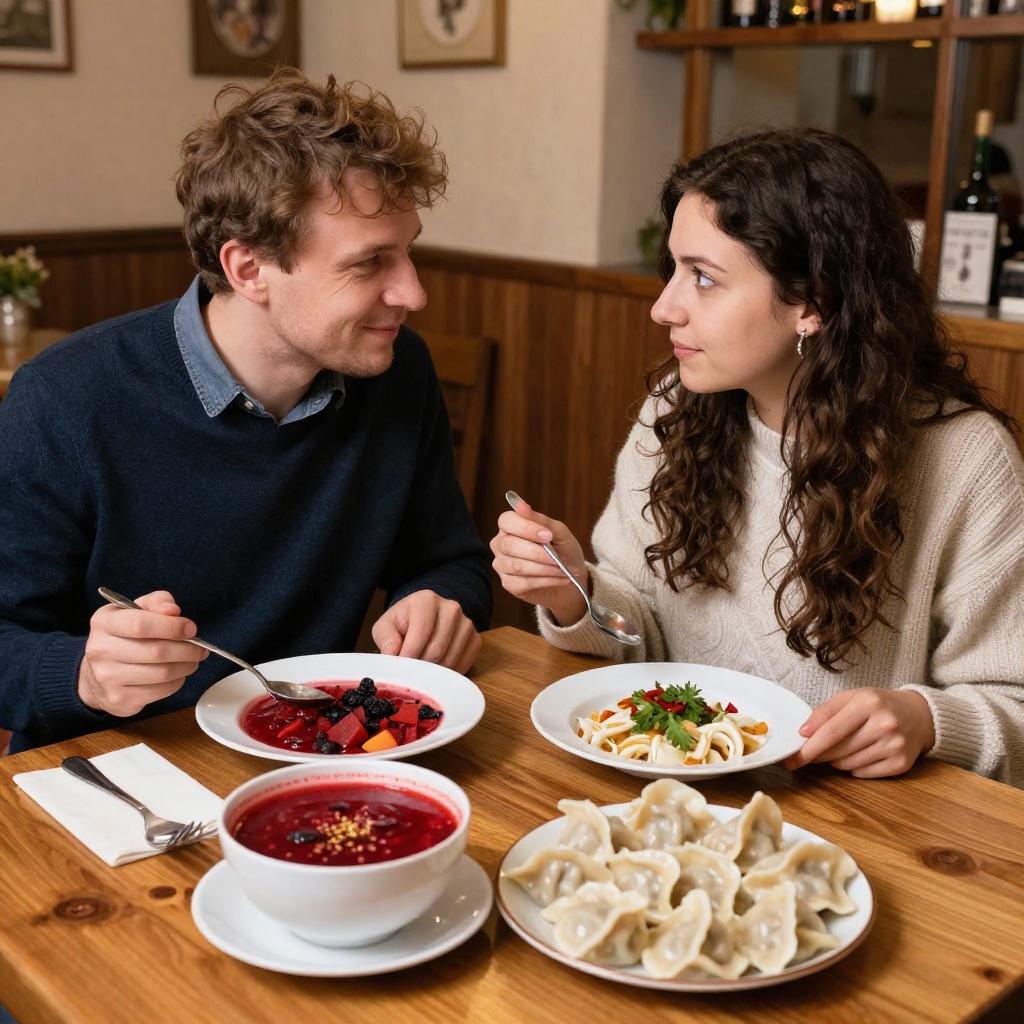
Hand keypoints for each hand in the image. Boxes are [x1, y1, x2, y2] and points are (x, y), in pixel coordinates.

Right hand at [79, 591, 208, 715]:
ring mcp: (108, 677)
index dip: (172, 627)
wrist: (96, 674)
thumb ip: (156, 602)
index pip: (141, 624)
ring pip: (161, 673)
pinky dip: (177, 682)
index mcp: (104, 622)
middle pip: (156, 652)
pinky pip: (160, 691)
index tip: (191, 629)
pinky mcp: (119, 698)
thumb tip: (173, 611)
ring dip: (186, 666)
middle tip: (201, 649)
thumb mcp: (135, 610)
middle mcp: (100, 650)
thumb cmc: (124, 636)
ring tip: (193, 661)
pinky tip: (179, 674)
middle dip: (187, 650)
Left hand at [371, 590, 480, 674]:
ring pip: (451, 658)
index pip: (422, 631)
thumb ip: (386, 639)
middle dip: (421, 665)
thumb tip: (392, 654)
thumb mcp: (386, 627)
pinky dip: (448, 673)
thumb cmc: (403, 624)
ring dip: (434, 671)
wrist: (423, 620)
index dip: (410, 654)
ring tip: (422, 669)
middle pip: (437, 648)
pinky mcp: (475, 639)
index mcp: (427, 600)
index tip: (401, 667)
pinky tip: (437, 670)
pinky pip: (464, 664)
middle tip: (411, 671)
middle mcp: (451, 608)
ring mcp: (466, 623)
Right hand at [490, 496, 587, 625]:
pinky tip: (560, 579)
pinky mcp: (508, 584)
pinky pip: (523, 582)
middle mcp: (500, 544)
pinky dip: (546, 581)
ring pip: (517, 566)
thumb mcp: (559, 532)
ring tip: (563, 570)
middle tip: (558, 558)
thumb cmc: (563, 550)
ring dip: (545, 569)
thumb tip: (521, 506)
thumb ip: (541, 520)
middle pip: (509, 545)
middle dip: (537, 553)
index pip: (507, 521)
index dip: (527, 528)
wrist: (571, 576)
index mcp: (510, 526)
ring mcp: (502, 565)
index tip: (548, 535)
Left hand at [785, 687, 935, 778]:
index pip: (831, 731)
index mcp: (868, 703)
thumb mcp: (851, 697)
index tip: (792, 758)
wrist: (919, 716)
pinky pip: (862, 773)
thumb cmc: (878, 705)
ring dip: (836, 760)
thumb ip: (825, 712)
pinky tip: (860, 754)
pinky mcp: (901, 764)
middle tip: (806, 756)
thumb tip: (803, 732)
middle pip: (838, 750)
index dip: (809, 747)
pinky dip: (853, 768)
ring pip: (848, 764)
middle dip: (817, 755)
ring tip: (843, 747)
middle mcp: (884, 724)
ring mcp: (895, 746)